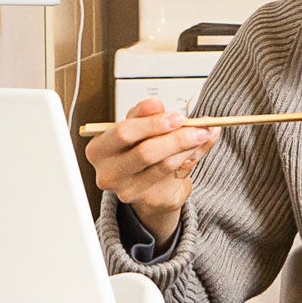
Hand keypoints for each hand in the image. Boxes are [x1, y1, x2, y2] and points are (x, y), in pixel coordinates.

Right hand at [84, 97, 214, 248]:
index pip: (124, 132)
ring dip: (187, 147)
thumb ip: (147, 116)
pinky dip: (189, 158)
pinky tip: (197, 148)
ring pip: (162, 164)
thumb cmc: (139, 149)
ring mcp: (125, 189)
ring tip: (202, 134)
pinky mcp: (146, 199)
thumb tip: (155, 103)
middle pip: (144, 152)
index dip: (152, 123)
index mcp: (98, 148)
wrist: (149, 183)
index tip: (178, 116)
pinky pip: (172, 175)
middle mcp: (107, 172)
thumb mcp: (140, 128)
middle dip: (174, 137)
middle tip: (196, 127)